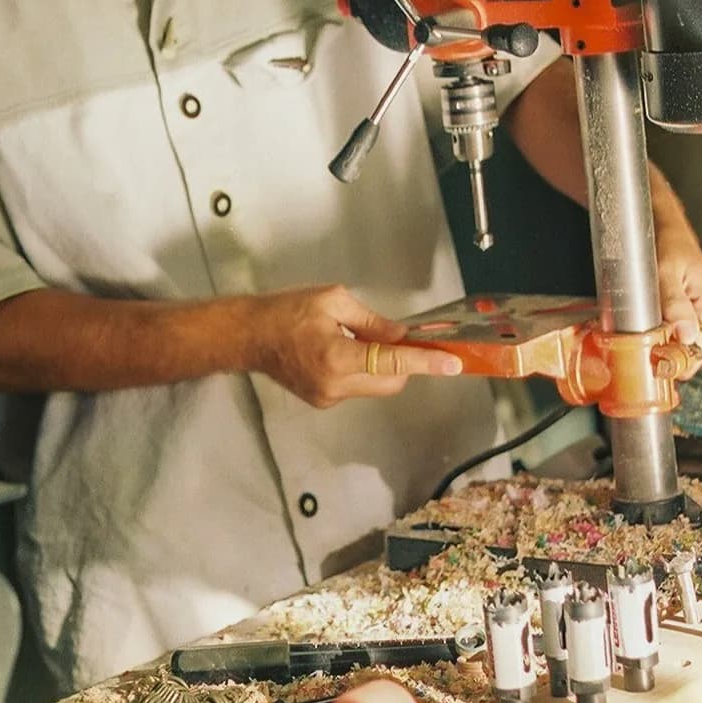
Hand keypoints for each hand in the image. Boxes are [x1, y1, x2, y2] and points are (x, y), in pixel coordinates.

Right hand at [241, 283, 462, 408]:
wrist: (249, 337)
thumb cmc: (286, 311)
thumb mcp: (332, 300)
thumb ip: (371, 320)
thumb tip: (400, 335)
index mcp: (338, 356)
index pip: (393, 362)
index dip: (426, 362)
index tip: (452, 364)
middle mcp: (336, 384)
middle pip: (391, 381)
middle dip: (403, 363)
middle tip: (396, 337)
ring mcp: (329, 398)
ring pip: (376, 386)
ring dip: (381, 366)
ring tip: (354, 339)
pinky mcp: (323, 402)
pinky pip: (357, 388)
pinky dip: (362, 371)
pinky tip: (340, 351)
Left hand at [651, 178, 701, 377]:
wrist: (661, 221)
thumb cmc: (666, 242)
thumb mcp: (665, 272)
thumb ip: (675, 304)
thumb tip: (687, 336)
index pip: (694, 358)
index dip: (669, 362)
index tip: (644, 355)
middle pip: (685, 356)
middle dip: (661, 353)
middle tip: (635, 340)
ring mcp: (701, 317)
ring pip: (677, 347)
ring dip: (657, 343)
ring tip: (638, 327)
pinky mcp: (688, 313)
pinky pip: (673, 334)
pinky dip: (657, 333)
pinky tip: (644, 322)